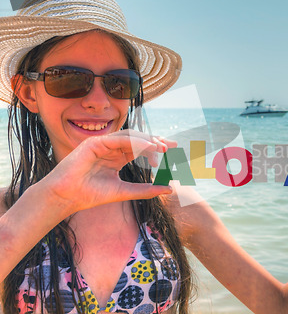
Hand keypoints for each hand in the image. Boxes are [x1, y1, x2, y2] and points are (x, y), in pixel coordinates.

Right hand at [38, 129, 174, 213]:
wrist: (67, 198)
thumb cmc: (91, 195)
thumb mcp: (124, 191)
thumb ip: (145, 189)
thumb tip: (169, 189)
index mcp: (117, 157)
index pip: (140, 148)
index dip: (156, 148)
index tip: (172, 150)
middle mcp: (111, 148)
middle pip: (138, 140)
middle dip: (155, 141)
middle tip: (170, 146)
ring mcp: (102, 143)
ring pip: (130, 137)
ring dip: (146, 141)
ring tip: (160, 148)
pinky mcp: (94, 142)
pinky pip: (119, 139)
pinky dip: (135, 142)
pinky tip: (148, 147)